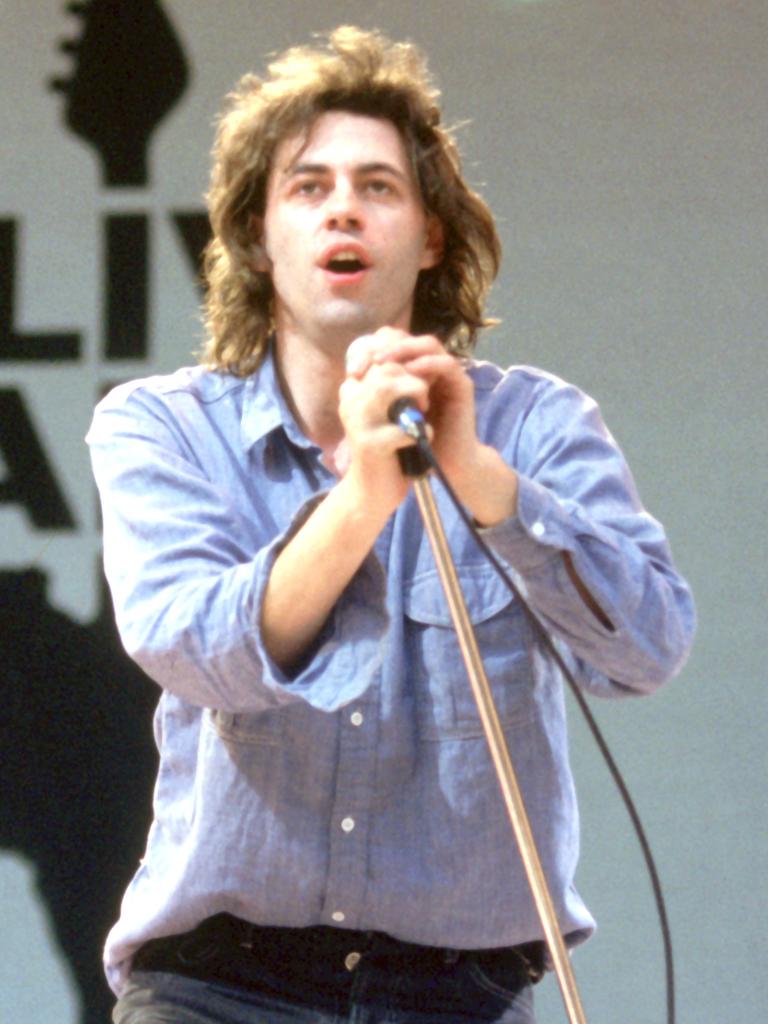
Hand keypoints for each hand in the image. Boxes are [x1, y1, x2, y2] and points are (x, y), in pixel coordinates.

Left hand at [344, 328, 518, 525]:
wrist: (447, 465)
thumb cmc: (417, 442)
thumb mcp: (389, 416)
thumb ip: (377, 395)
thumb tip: (350, 379)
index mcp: (412, 371)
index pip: (392, 344)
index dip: (371, 349)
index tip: (353, 371)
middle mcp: (430, 368)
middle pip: (409, 338)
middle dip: (385, 345)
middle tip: (369, 361)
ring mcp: (447, 375)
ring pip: (428, 344)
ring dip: (404, 349)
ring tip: (383, 362)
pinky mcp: (462, 386)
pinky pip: (447, 364)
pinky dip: (428, 363)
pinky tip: (411, 371)